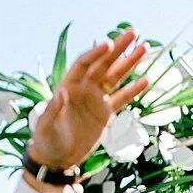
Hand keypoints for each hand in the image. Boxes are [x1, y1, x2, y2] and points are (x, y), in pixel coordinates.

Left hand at [26, 29, 148, 169]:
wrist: (57, 158)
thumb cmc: (47, 140)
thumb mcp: (47, 126)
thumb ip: (54, 109)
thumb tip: (62, 92)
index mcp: (69, 86)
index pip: (84, 64)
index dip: (95, 53)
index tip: (108, 44)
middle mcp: (84, 89)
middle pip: (103, 64)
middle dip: (118, 49)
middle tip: (133, 33)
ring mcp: (96, 100)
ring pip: (116, 77)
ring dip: (129, 63)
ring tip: (144, 48)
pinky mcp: (106, 113)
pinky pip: (122, 98)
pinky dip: (133, 90)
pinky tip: (146, 80)